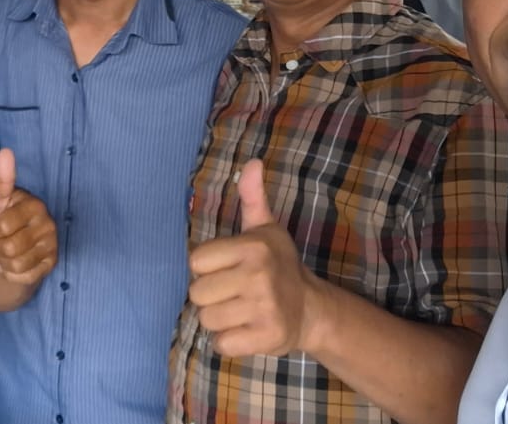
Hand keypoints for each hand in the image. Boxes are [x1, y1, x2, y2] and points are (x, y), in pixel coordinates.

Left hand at [0, 148, 57, 285]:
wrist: (22, 248)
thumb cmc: (8, 220)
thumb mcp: (0, 202)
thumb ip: (2, 179)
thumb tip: (5, 152)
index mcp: (36, 206)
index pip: (2, 226)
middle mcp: (48, 225)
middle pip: (8, 248)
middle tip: (3, 241)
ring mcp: (52, 246)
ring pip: (15, 264)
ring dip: (5, 261)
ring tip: (9, 252)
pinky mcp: (51, 265)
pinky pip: (23, 276)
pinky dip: (13, 273)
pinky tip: (17, 265)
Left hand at [187, 159, 323, 356]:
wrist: (312, 310)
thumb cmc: (280, 266)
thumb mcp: (267, 228)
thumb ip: (252, 197)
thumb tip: (252, 162)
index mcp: (253, 247)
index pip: (195, 261)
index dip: (206, 268)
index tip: (226, 269)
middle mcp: (258, 276)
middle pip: (197, 293)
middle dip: (210, 297)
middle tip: (233, 293)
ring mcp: (263, 308)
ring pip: (207, 320)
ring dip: (219, 320)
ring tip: (239, 311)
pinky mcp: (266, 337)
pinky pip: (222, 344)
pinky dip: (228, 341)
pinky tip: (245, 329)